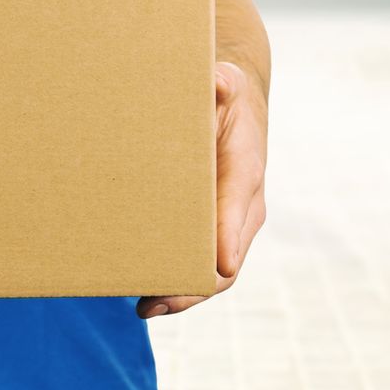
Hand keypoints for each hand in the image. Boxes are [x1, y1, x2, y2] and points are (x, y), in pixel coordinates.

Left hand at [138, 60, 267, 317]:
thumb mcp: (224, 84)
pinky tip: (145, 297)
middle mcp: (241, 207)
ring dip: (181, 293)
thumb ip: (220, 86)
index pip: (237, 210)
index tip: (218, 265)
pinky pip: (199, 265)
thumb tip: (216, 83)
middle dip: (194, 283)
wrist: (234, 102)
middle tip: (158, 300)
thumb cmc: (223, 95)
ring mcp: (227, 224)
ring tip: (146, 307)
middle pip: (226, 259)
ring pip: (214, 271)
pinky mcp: (208, 229)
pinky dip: (175, 283)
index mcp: (245, 172)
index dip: (227, 238)